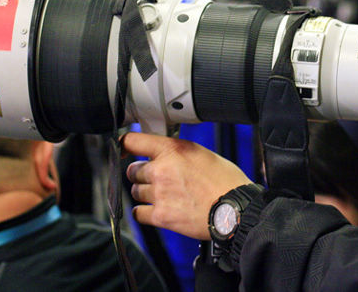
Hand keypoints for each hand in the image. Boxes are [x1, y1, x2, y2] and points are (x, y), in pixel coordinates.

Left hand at [123, 132, 251, 239]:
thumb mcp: (202, 154)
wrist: (234, 209)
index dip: (125, 145)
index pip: (134, 141)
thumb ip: (177, 153)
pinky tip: (157, 209)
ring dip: (144, 193)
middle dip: (141, 174)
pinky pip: (138, 213)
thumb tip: (163, 155)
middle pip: (132, 170)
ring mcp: (159, 193)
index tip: (123, 148)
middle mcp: (162, 169)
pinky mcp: (161, 215)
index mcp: (173, 150)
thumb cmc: (225, 181)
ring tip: (162, 195)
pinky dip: (145, 212)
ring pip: (135, 192)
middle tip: (156, 178)